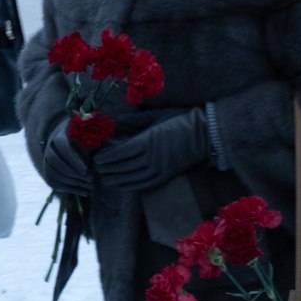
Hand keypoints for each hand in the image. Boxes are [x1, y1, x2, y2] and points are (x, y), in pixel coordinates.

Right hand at [38, 129, 93, 195]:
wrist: (74, 144)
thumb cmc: (86, 141)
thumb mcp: (90, 141)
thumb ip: (90, 146)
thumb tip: (93, 159)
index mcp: (59, 136)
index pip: (62, 148)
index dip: (73, 160)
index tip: (85, 170)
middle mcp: (49, 148)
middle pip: (55, 161)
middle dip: (72, 173)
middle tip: (90, 179)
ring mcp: (47, 161)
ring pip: (52, 173)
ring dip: (71, 183)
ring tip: (90, 187)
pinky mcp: (48, 173)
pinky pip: (54, 183)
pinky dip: (70, 190)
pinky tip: (85, 193)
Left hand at [95, 110, 210, 191]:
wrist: (206, 134)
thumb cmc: (181, 119)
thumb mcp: (157, 116)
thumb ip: (137, 120)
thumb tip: (118, 121)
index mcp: (149, 140)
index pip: (121, 153)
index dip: (107, 157)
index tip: (97, 158)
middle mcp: (153, 158)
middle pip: (123, 167)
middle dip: (107, 169)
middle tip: (95, 168)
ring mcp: (160, 169)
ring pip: (132, 178)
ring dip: (115, 179)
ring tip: (104, 178)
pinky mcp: (165, 176)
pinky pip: (143, 184)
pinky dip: (129, 185)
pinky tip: (121, 184)